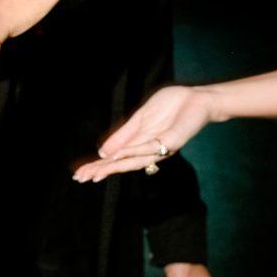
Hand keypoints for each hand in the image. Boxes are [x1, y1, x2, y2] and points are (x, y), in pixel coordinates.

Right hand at [73, 85, 214, 181]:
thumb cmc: (171, 106)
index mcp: (141, 145)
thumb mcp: (140, 118)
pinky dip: (133, 150)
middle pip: (122, 164)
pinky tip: (118, 154)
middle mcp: (149, 152)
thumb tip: (103, 151)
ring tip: (95, 172)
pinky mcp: (171, 141)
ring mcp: (160, 148)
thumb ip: (124, 135)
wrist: (197, 99)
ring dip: (113, 166)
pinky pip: (149, 147)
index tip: (79, 174)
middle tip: (81, 178)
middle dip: (101, 170)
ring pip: (133, 161)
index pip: (116, 159)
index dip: (98, 166)